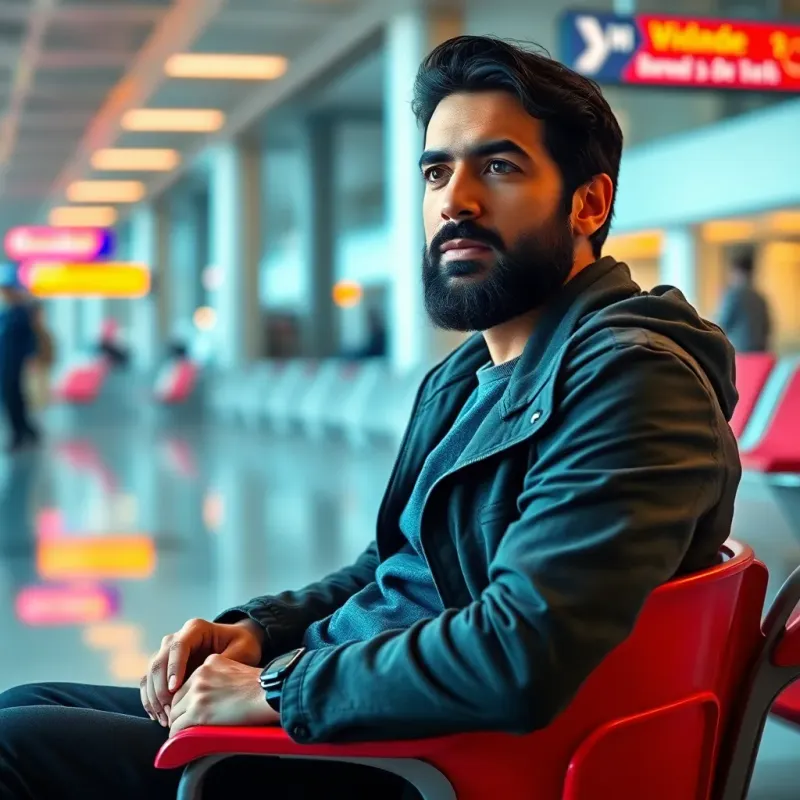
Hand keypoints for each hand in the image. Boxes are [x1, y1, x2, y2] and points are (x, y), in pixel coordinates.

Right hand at [141, 618, 264, 726]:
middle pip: (159, 660)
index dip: (173, 667)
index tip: (174, 688)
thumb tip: (207, 681)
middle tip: (170, 711)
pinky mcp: (166, 667)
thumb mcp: (242, 650)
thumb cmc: (244, 644)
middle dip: (161, 688)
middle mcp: (178, 637)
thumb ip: (225, 662)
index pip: (178, 646)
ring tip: (165, 718)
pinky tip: (158, 716)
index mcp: (195, 629)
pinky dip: (151, 700)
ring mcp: (169, 652)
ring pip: (150, 673)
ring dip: (154, 697)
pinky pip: (149, 683)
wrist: (239, 643)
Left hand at [168, 654, 278, 737]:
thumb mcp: (236, 670)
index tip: (191, 710)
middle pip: (177, 698)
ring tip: (184, 734)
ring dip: (179, 724)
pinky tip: (182, 741)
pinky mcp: (198, 711)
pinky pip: (178, 727)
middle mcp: (200, 675)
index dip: (187, 699)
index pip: (188, 683)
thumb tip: (214, 696)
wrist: (268, 694)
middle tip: (185, 724)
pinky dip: (178, 736)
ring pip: (175, 713)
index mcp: (210, 663)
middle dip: (180, 712)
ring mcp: (197, 693)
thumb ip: (220, 678)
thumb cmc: (261, 687)